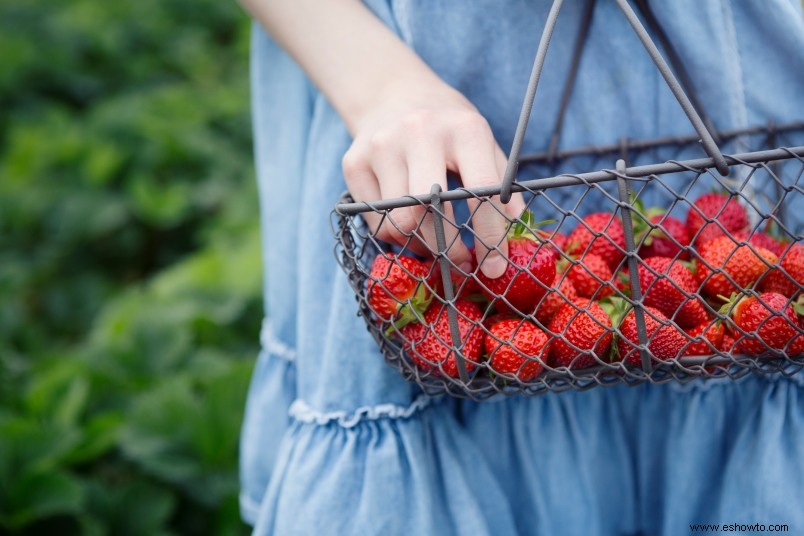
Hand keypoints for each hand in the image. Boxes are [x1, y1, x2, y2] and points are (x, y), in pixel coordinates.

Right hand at [342, 79, 524, 278]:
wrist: (393, 94)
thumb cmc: (448, 127)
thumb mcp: (483, 142)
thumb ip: (502, 185)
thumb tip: (516, 234)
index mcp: (463, 127)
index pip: (481, 190)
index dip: (490, 235)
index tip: (496, 266)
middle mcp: (418, 132)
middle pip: (428, 211)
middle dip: (449, 248)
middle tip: (463, 264)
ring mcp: (381, 147)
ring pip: (399, 223)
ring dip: (422, 245)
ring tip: (437, 244)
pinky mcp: (354, 163)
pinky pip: (376, 221)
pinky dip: (397, 234)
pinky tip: (410, 225)